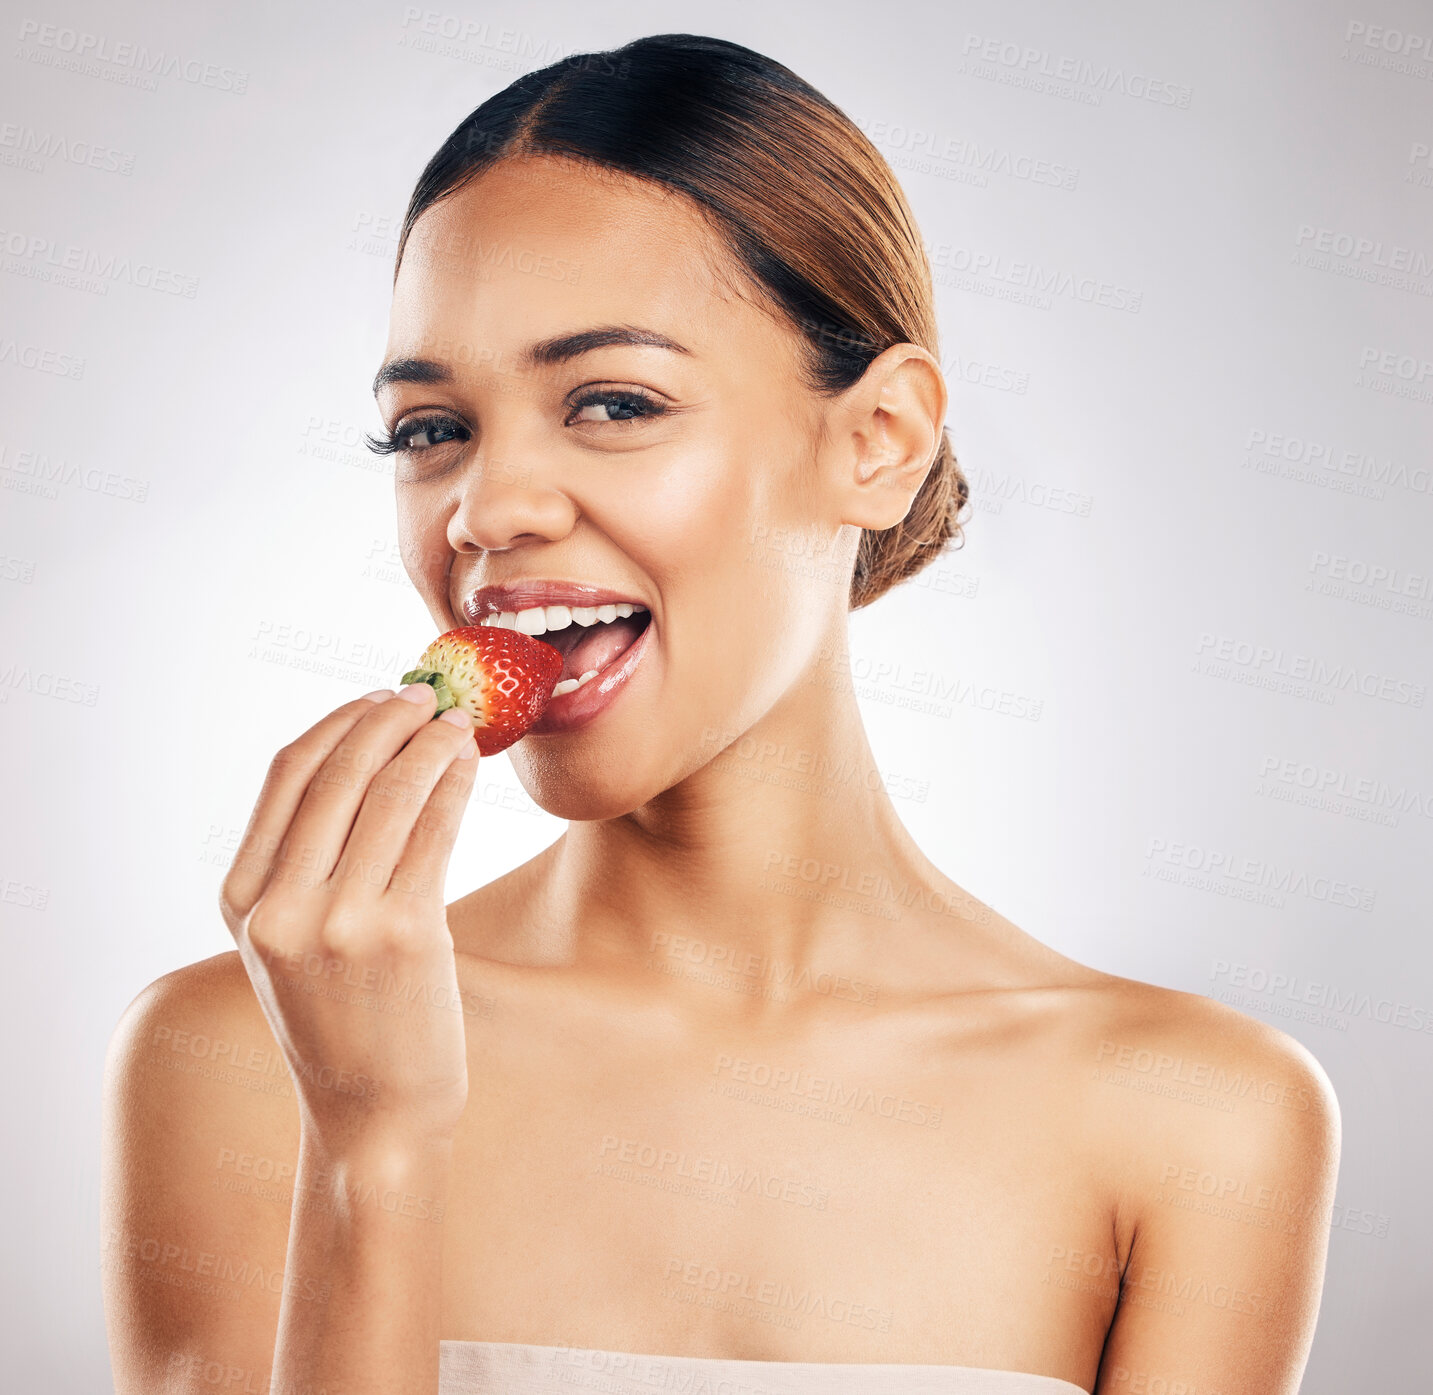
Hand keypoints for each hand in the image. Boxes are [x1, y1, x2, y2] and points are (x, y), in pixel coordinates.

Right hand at [219, 684, 477, 1147]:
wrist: (374, 1116)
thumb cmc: (343, 1020)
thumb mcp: (290, 942)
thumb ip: (303, 861)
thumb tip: (369, 757)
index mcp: (241, 900)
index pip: (287, 774)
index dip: (340, 723)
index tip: (379, 699)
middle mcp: (280, 908)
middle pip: (339, 772)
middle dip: (390, 719)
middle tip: (429, 697)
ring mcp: (340, 922)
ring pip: (391, 793)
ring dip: (431, 743)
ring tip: (460, 724)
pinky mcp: (406, 936)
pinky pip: (434, 830)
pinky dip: (455, 784)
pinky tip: (471, 766)